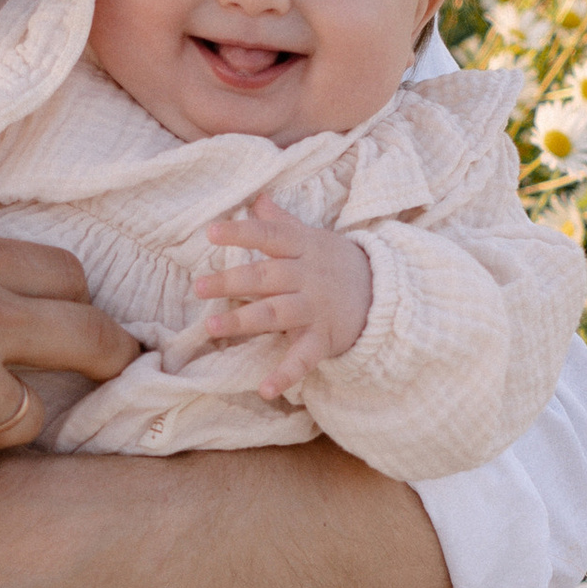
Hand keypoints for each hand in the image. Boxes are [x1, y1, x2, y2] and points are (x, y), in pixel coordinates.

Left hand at [193, 197, 372, 396]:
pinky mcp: (324, 339)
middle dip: (233, 281)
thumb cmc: (338, 264)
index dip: (241, 232)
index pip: (270, 236)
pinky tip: (265, 389)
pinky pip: (303, 358)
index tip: (210, 231)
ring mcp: (315, 309)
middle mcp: (307, 277)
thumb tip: (257, 198)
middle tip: (200, 286)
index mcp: (303, 249)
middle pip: (267, 276)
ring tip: (211, 327)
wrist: (386, 294)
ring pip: (276, 314)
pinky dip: (285, 374)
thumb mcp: (313, 238)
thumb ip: (281, 223)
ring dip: (244, 321)